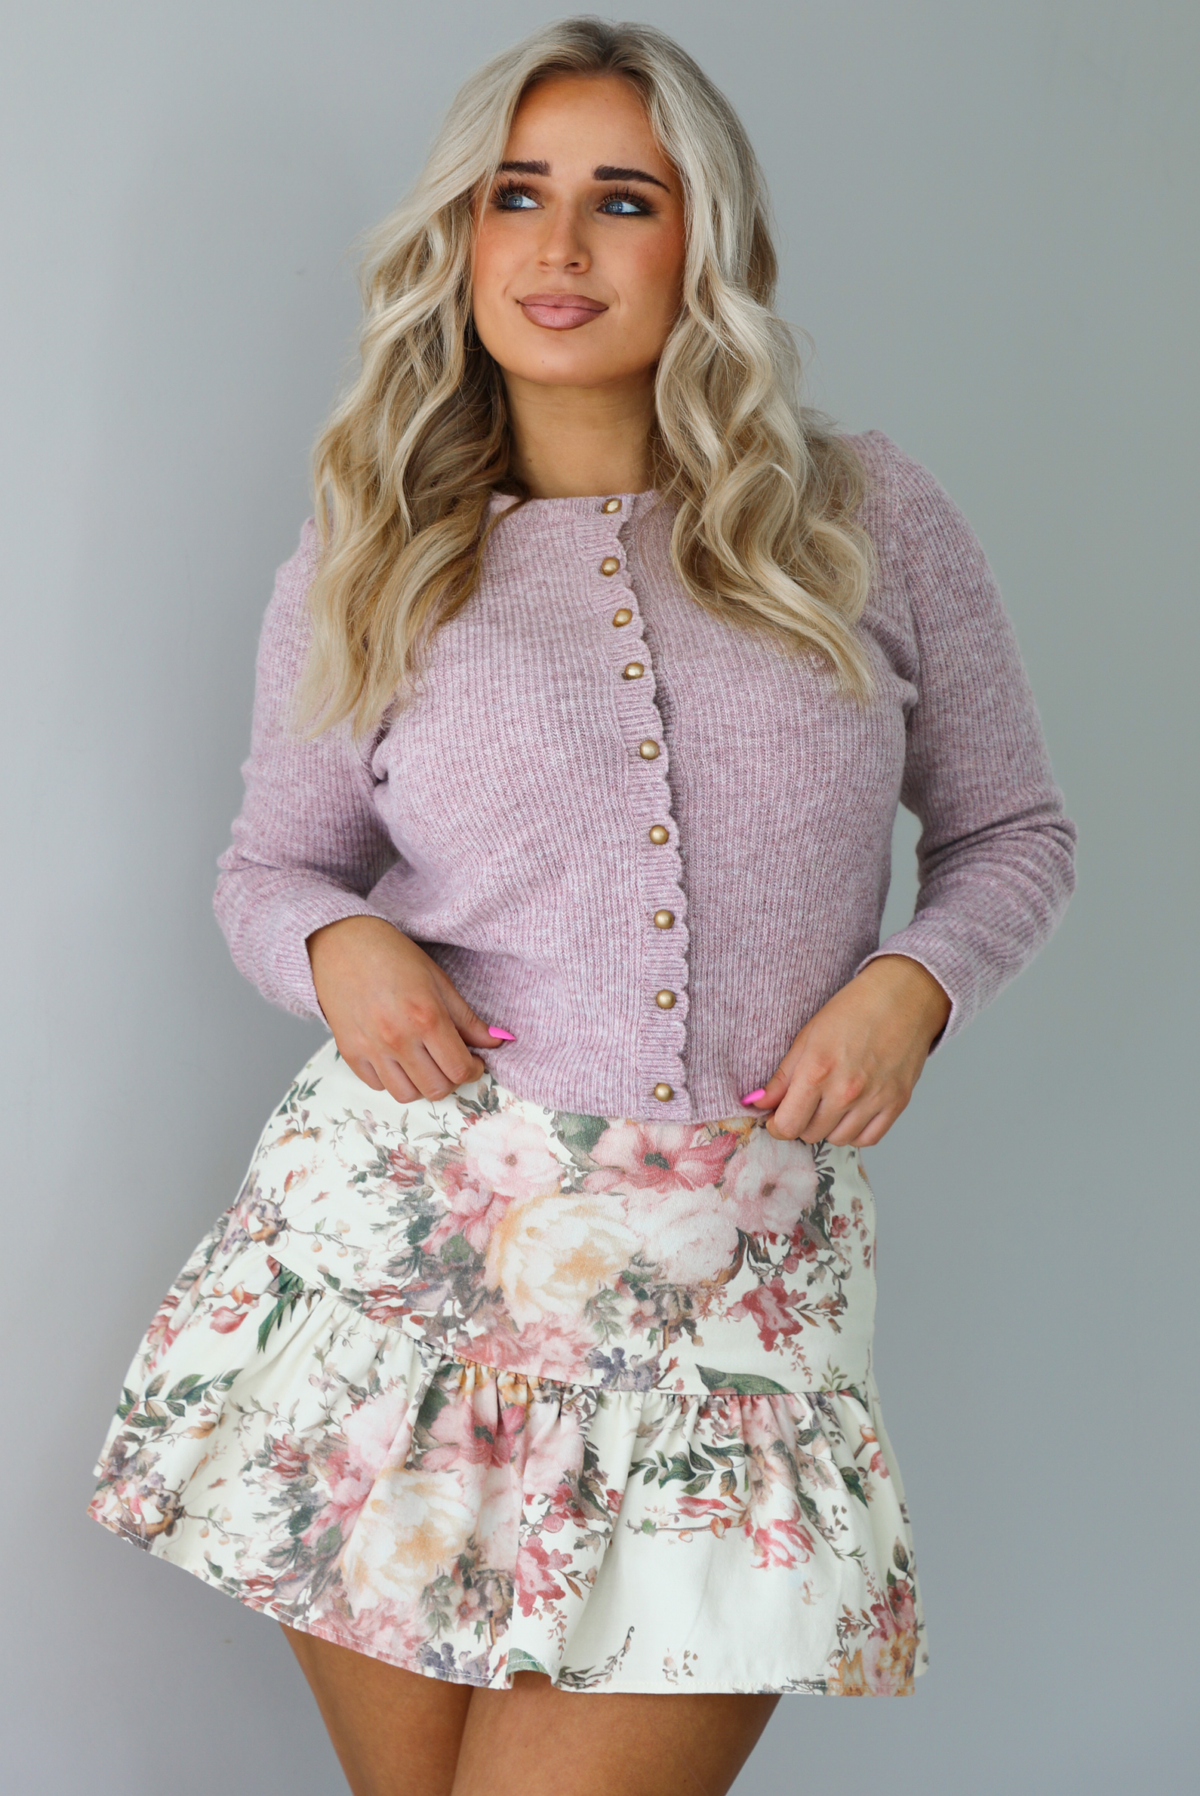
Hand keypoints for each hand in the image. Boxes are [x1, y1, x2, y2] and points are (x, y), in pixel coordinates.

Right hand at [307, 915, 510, 1103]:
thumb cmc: (392, 956)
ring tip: (425, 1063)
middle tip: (451, 1062)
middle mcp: (398, 1038)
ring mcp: (371, 1048)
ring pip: (406, 1095)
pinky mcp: (349, 1052)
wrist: (342, 944)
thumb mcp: (438, 981)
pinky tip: (398, 1058)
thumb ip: (467, 1018)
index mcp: (426, 1017)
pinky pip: (377, 1086)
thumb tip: (497, 1041)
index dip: (474, 1071)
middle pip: (436, 1089)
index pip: (459, 1069)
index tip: (474, 1062)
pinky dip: (392, 1079)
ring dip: (422, 1085)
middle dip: (451, 1080)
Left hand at [743, 955, 951, 1145]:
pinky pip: (868, 1138)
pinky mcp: (897, 1103)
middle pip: (810, 1134)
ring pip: (838, 1139)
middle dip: (801, 1122)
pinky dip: (855, 1131)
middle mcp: (845, 1091)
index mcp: (817, 1071)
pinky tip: (851, 1112)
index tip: (777, 1118)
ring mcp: (873, 1100)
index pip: (787, 1125)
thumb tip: (757, 1103)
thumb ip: (782, 1077)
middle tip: (806, 1103)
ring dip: (828, 1127)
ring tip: (830, 1103)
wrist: (902, 997)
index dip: (776, 1125)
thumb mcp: (807, 1037)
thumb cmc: (853, 1010)